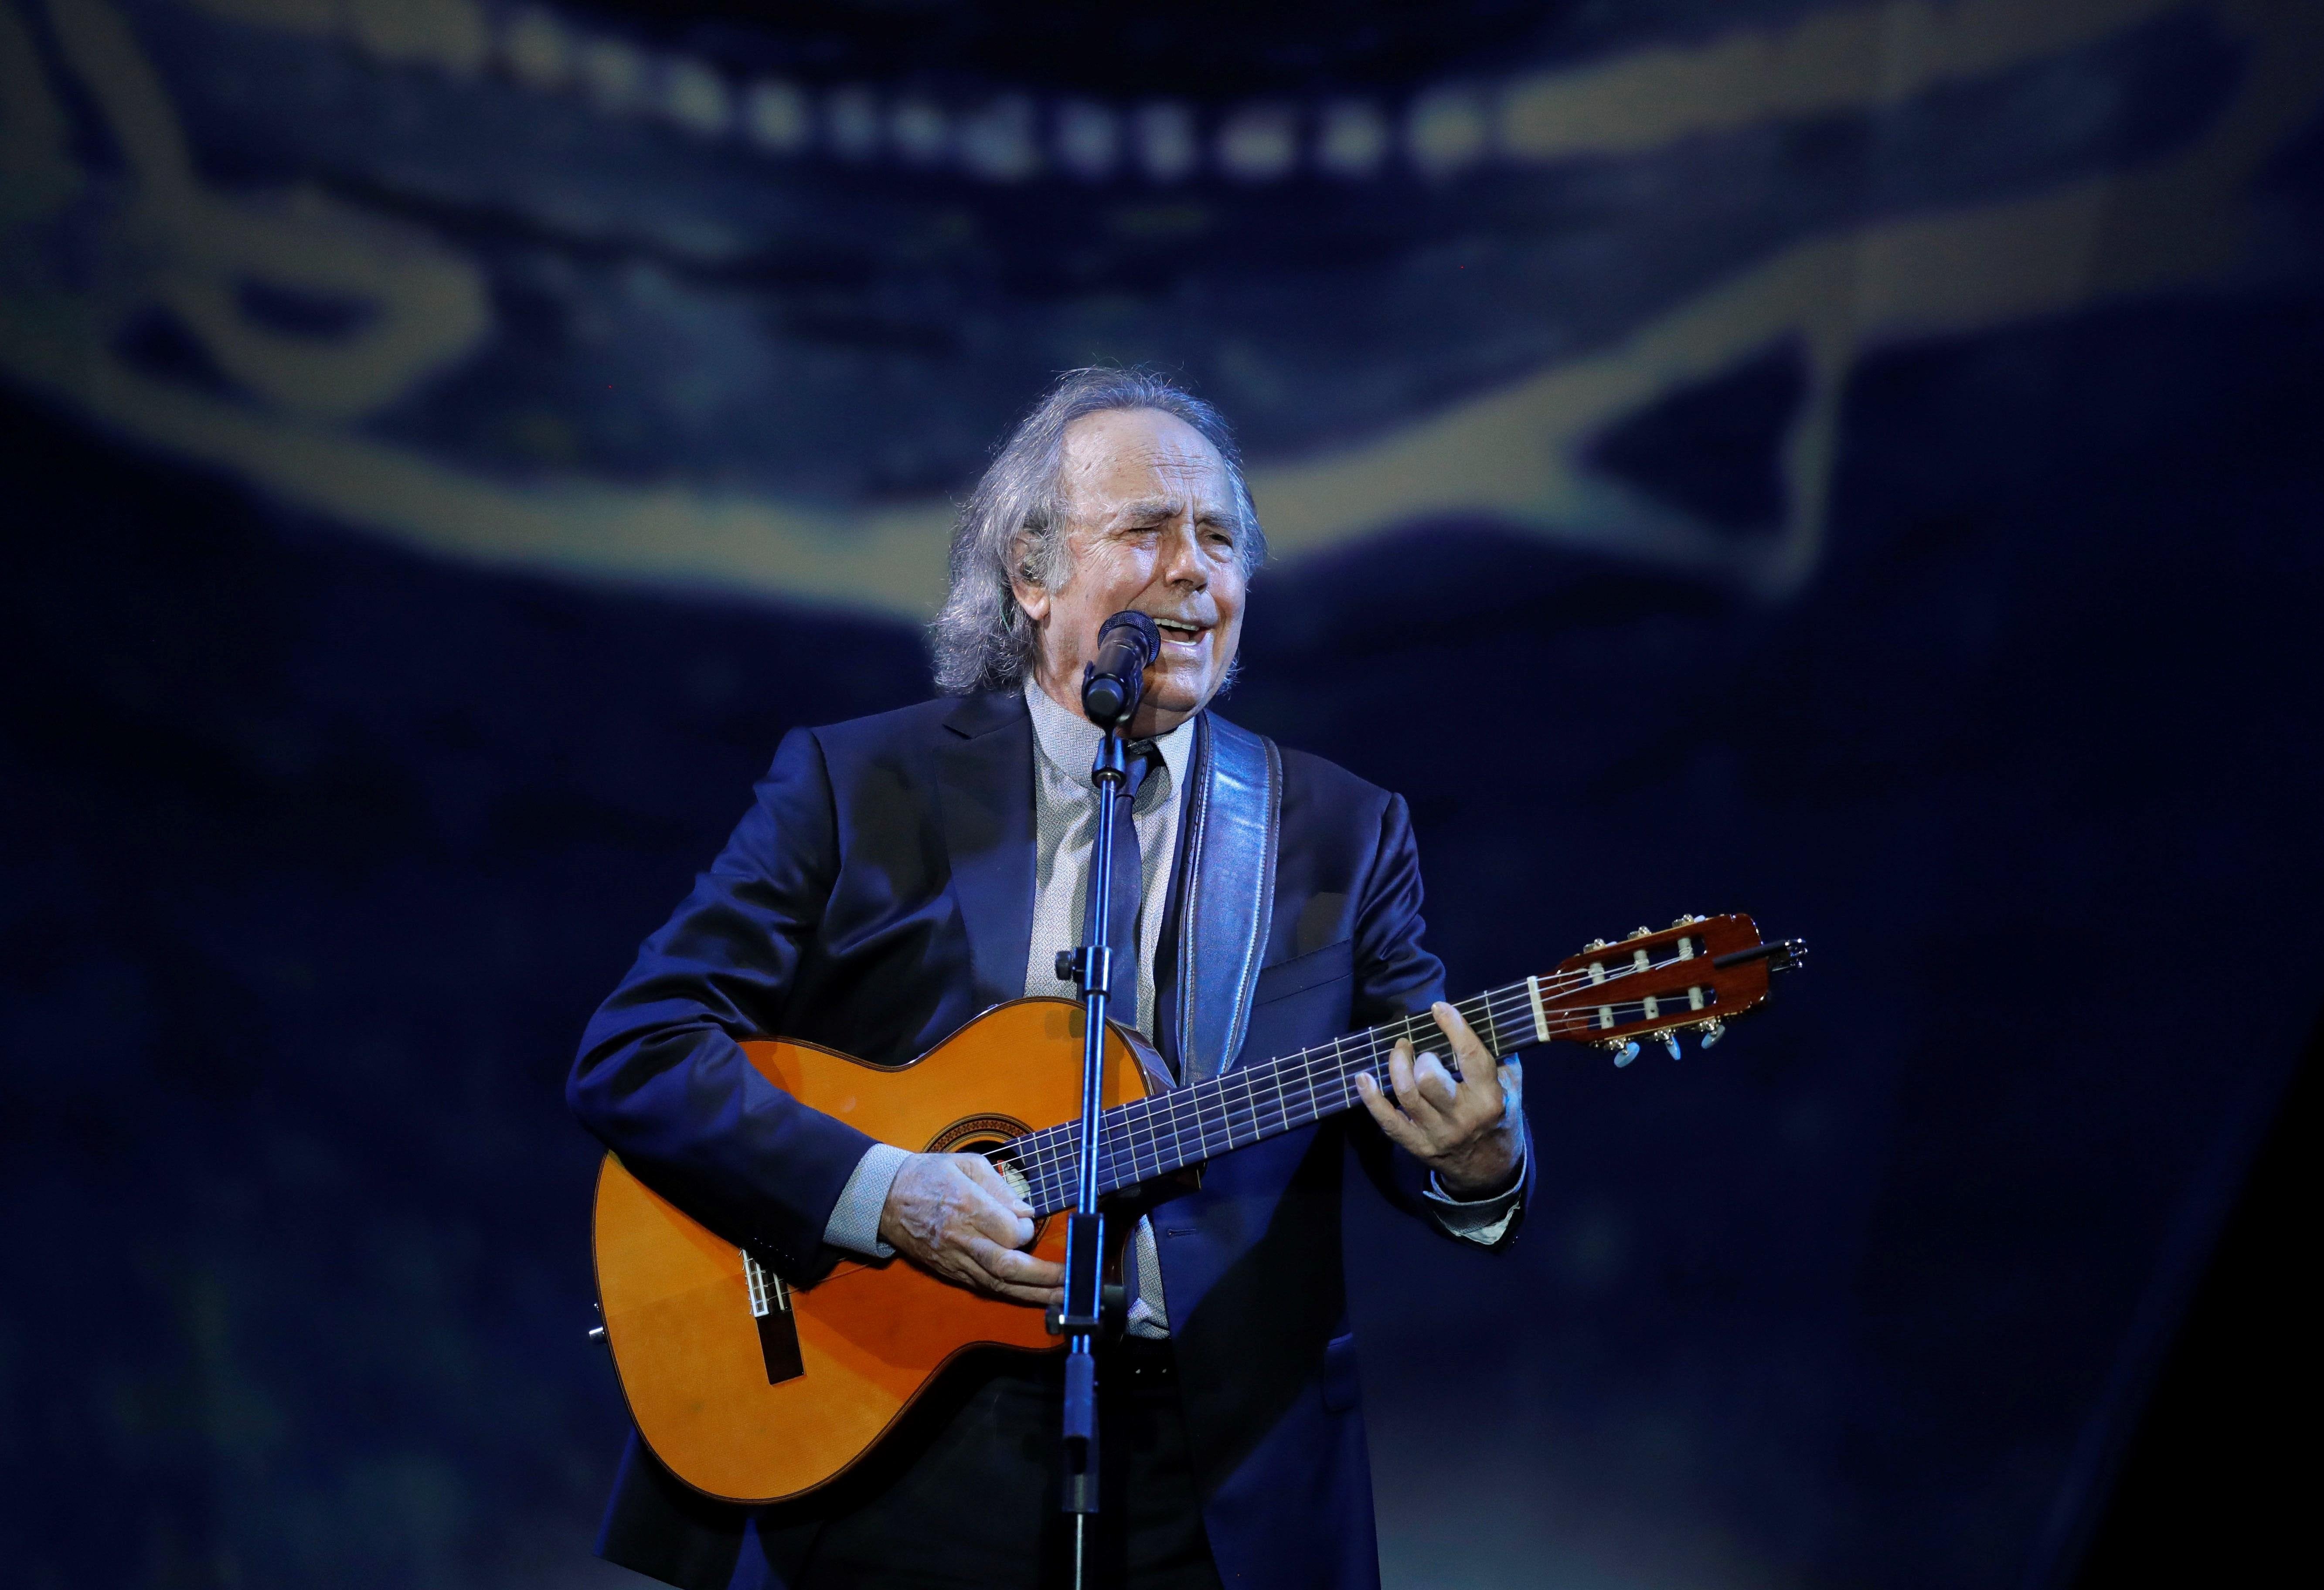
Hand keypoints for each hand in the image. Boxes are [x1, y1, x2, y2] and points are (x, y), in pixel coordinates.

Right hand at [876, 1152, 1063, 1306]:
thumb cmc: (929, 1175)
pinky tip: (1033, 1296)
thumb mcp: (966, 1164)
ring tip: (1064, 1296)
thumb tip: (1027, 1211)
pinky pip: (984, 1286)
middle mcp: (962, 1239)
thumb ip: (1000, 1187)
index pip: (1009, 1232)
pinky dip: (1011, 1293)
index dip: (1026, 1230)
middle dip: (1043, 1276)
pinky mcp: (950, 1271)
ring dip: (1034, 1293)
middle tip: (1071, 1279)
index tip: (1029, 1221)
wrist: (885, 1198)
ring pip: (998, 1283)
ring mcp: (955, 1260)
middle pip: (1007, 1266)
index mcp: (967, 1207)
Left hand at [1354, 1002, 1523, 1196]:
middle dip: (1422, 1057)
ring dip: (1397, 1066)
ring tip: (1399, 1051)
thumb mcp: (1512, 1086)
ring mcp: (1438, 1133)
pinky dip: (1371, 1099)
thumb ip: (1499, 1055)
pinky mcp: (1417, 1145)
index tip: (1439, 1008)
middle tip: (1419, 1048)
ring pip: (1407, 1095)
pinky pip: (1388, 1121)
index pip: (1470, 1057)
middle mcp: (1463, 1117)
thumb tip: (1479, 1019)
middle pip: (1430, 1079)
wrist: (1491, 1168)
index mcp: (1490, 1098)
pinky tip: (1363, 1078)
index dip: (1453, 1027)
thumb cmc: (1499, 1115)